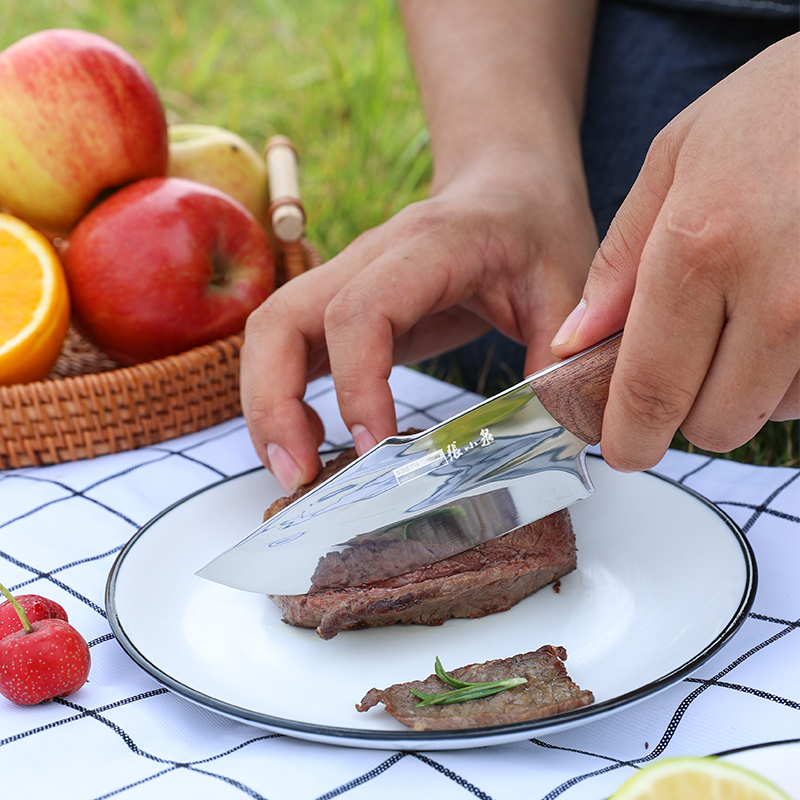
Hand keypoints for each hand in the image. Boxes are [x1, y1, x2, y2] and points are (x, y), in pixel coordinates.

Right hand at [242, 154, 596, 490]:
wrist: (504, 188)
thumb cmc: (532, 230)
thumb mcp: (565, 281)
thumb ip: (556, 349)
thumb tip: (547, 429)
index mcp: (429, 246)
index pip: (361, 311)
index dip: (356, 384)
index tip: (376, 447)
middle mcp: (368, 257)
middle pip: (280, 320)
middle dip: (273, 404)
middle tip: (299, 476)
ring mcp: (344, 278)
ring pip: (268, 334)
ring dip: (265, 407)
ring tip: (296, 468)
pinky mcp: (339, 305)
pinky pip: (287, 348)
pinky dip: (281, 398)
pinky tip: (311, 439)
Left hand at [551, 33, 799, 470]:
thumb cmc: (774, 110)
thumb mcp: (673, 162)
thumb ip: (618, 262)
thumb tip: (574, 342)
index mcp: (701, 250)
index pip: (650, 388)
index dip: (630, 436)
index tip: (623, 448)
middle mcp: (778, 294)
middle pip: (715, 424)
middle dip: (687, 413)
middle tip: (684, 369)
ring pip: (774, 416)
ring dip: (747, 392)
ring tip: (746, 325)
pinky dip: (793, 378)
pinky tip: (788, 326)